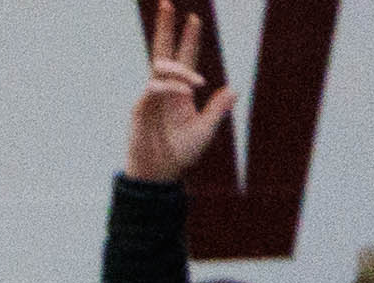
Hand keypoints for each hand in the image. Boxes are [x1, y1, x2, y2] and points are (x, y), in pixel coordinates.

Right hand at [125, 1, 236, 181]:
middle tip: (167, 3)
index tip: (193, 17)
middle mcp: (165, 90)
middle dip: (165, 27)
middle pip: (162, 51)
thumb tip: (233, 89)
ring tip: (195, 83)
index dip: (189, 38)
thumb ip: (218, 110)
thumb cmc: (180, 155)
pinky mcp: (140, 109)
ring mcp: (150, 98)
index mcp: (181, 92)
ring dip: (177, 67)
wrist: (158, 175)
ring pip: (159, 68)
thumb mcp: (205, 131)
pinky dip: (171, 87)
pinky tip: (187, 92)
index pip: (184, 57)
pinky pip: (155, 88)